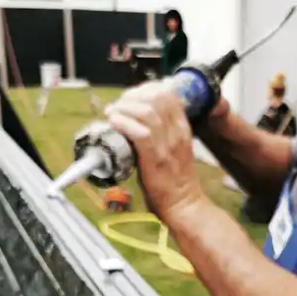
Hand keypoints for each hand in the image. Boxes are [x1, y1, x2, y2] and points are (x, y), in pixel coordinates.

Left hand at [105, 81, 203, 223]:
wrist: (184, 205)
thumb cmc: (175, 180)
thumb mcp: (174, 148)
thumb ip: (162, 131)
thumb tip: (139, 118)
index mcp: (182, 129)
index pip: (167, 94)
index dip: (145, 89)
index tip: (130, 97)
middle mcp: (176, 133)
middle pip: (156, 98)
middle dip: (132, 96)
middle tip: (118, 106)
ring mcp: (167, 146)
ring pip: (147, 112)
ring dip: (124, 108)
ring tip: (113, 114)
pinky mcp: (155, 160)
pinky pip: (140, 134)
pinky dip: (124, 124)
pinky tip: (114, 123)